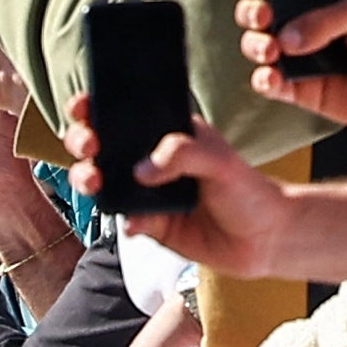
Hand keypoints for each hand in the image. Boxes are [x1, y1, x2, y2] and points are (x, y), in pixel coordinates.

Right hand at [67, 99, 290, 278]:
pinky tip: (137, 223)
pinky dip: (125, 221)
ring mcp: (147, 193)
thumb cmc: (248, 190)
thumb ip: (182, 154)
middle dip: (83, 141)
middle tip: (89, 145)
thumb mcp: (220, 161)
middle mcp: (152, 160)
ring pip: (102, 183)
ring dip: (88, 179)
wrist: (263, 239)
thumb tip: (141, 170)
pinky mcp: (149, 224)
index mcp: (168, 133)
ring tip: (94, 182)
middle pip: (102, 145)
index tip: (84, 106)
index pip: (126, 113)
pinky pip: (124, 220)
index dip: (97, 107)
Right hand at [239, 0, 346, 130]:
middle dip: (250, 12)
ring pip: (256, 46)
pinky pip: (268, 83)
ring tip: (271, 50)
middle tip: (263, 16)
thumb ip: (326, 19)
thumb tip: (286, 40)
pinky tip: (271, 76)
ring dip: (254, 45)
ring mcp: (296, 57)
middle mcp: (300, 24)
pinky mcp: (298, 89)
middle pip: (256, 13)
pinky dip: (263, 79)